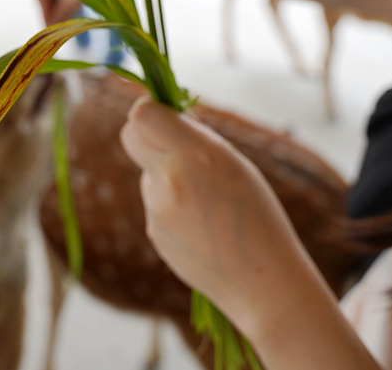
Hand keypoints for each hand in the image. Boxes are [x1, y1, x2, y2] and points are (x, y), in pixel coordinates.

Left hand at [119, 97, 317, 327]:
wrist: (262, 282)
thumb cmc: (258, 216)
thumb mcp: (234, 164)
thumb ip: (196, 141)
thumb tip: (167, 118)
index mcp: (196, 155)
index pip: (143, 115)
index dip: (149, 109)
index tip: (165, 115)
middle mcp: (169, 180)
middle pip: (130, 135)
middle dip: (145, 133)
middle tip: (172, 143)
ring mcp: (157, 209)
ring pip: (148, 172)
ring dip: (167, 175)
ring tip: (208, 202)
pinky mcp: (153, 232)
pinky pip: (156, 203)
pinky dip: (173, 205)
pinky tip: (202, 224)